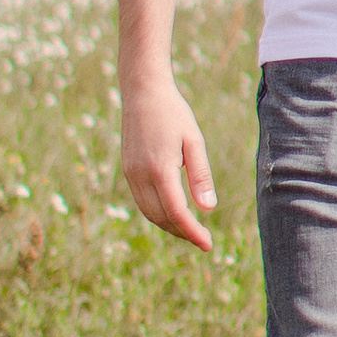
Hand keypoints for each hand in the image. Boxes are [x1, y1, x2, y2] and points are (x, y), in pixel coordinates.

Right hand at [119, 75, 218, 246]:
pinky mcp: (128, 170)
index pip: (177, 213)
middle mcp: (140, 176)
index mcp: (159, 170)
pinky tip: (172, 213)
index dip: (192, 232)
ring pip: (149, 213)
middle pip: (161, 218)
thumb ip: (200, 175)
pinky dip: (157, 213)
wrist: (142, 92)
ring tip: (189, 231)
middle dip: (182, 233)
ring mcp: (131, 174)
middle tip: (202, 239)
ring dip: (169, 226)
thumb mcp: (193, 141)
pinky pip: (142, 201)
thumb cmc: (173, 113)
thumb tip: (207, 209)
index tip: (208, 244)